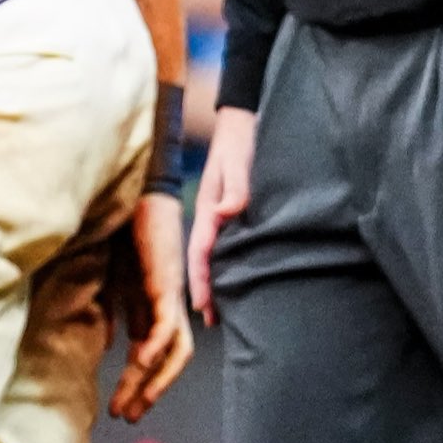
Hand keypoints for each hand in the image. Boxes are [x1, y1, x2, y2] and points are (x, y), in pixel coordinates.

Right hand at [107, 190, 192, 417]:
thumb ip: (106, 311)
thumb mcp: (103, 278)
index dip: (135, 383)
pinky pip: (167, 323)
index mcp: (146, 305)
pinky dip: (156, 347)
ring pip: (176, 349)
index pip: (147, 354)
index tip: (118, 409)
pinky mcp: (166, 281)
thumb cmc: (114, 228)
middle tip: (127, 416)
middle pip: (166, 359)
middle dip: (147, 391)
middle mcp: (163, 305)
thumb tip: (107, 345)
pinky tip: (140, 363)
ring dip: (156, 380)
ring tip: (134, 402)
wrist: (128, 191)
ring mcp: (169, 294)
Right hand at [185, 102, 255, 315]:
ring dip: (218, 278)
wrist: (241, 122)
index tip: (203, 306)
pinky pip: (229, 242)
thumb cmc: (239, 142)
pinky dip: (230, 262)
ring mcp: (221, 214)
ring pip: (216, 253)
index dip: (202, 280)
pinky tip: (240, 273)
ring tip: (225, 307)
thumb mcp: (237, 161)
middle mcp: (213, 215)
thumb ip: (235, 186)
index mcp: (209, 208)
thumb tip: (227, 212)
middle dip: (208, 289)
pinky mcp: (232, 210)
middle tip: (214, 320)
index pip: (202, 251)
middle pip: (206, 259)